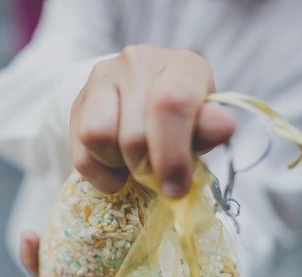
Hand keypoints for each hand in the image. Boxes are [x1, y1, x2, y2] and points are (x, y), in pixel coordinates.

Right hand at [71, 44, 234, 195]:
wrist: (140, 99)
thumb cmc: (181, 118)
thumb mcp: (201, 124)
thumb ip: (209, 129)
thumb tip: (223, 126)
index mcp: (182, 65)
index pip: (171, 104)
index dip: (172, 154)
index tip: (175, 188)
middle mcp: (139, 62)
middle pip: (134, 134)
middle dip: (146, 168)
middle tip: (157, 175)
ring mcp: (103, 78)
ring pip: (99, 138)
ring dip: (119, 165)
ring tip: (134, 162)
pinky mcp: (78, 102)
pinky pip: (81, 153)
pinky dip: (100, 174)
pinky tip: (116, 168)